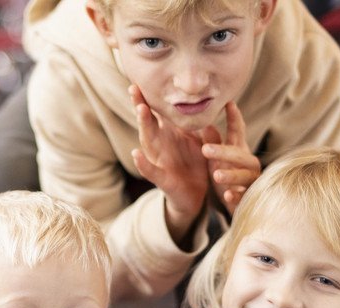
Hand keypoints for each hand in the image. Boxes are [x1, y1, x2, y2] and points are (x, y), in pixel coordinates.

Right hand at [129, 84, 209, 245]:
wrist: (196, 195)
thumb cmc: (194, 163)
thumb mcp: (199, 139)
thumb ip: (197, 121)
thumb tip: (204, 97)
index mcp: (168, 133)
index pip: (156, 111)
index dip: (148, 97)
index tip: (141, 79)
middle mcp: (160, 144)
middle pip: (147, 122)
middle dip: (141, 104)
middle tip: (135, 88)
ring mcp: (158, 160)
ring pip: (148, 140)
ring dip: (144, 125)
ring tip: (141, 110)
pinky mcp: (162, 179)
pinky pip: (150, 170)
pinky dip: (143, 163)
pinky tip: (136, 153)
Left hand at [200, 102, 260, 214]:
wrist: (237, 204)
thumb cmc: (228, 175)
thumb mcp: (217, 159)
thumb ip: (213, 143)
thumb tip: (205, 125)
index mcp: (239, 150)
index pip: (238, 131)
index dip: (234, 117)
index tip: (228, 103)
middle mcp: (249, 163)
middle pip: (240, 154)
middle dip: (224, 151)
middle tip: (205, 150)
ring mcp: (251, 180)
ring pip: (245, 175)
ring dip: (231, 175)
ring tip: (216, 175)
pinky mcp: (249, 198)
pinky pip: (246, 196)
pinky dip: (237, 195)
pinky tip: (228, 195)